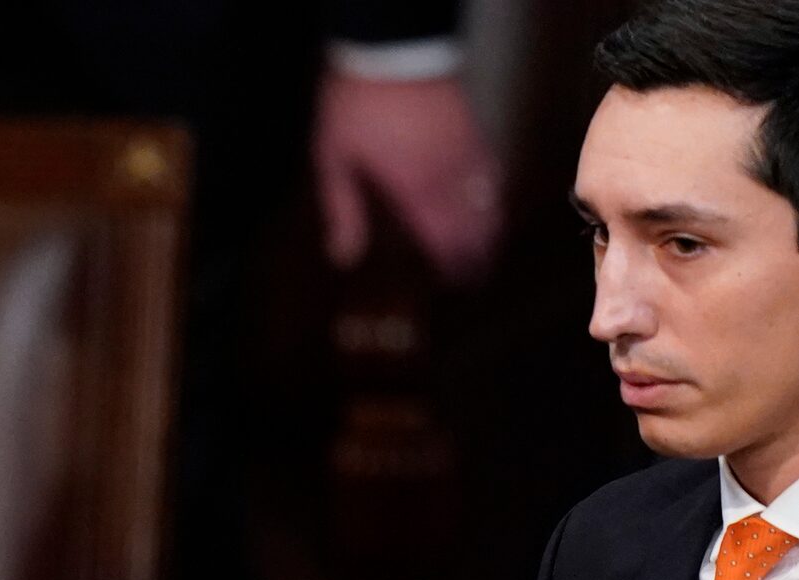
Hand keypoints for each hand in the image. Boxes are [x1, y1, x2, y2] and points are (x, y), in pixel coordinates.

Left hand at [314, 71, 502, 283]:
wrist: (391, 49)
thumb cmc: (355, 105)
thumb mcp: (334, 162)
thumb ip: (343, 211)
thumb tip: (344, 258)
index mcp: (414, 188)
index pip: (443, 236)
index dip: (454, 262)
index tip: (459, 282)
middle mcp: (448, 173)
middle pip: (474, 222)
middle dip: (478, 250)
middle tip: (478, 274)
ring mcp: (466, 148)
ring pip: (490, 197)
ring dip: (490, 225)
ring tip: (489, 247)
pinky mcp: (473, 127)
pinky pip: (491, 168)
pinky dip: (493, 192)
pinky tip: (491, 200)